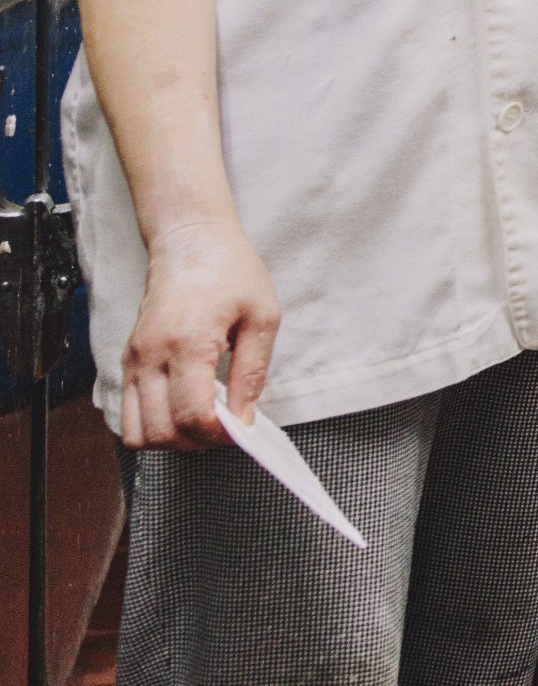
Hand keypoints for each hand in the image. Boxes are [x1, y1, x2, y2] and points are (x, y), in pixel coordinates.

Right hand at [119, 215, 277, 449]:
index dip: (218, 434)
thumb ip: (252, 372)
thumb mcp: (262, 317)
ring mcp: (133, 360)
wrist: (191, 243)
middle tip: (225, 428)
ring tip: (202, 422)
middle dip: (196, 442)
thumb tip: (244, 418)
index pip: (191, 415)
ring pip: (136, 431)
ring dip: (170, 439)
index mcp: (188, 343)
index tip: (241, 429)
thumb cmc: (231, 273)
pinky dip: (153, 424)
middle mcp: (151, 356)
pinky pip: (127, 413)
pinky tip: (183, 409)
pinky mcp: (127, 360)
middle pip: (160, 431)